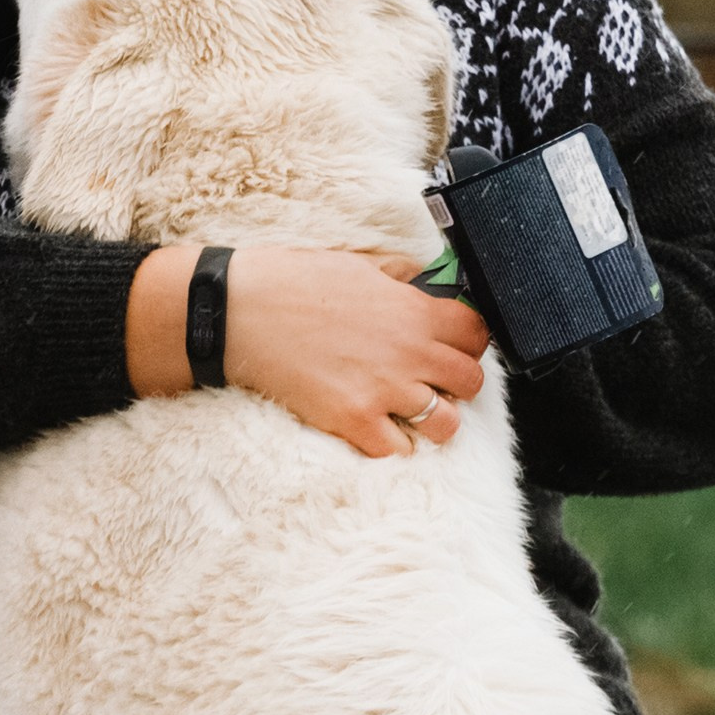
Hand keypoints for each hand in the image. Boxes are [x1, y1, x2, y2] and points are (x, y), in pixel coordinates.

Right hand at [126, 245, 488, 457]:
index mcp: (412, 310)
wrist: (237, 312)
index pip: (477, 334)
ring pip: (446, 423)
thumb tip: (419, 273)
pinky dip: (393, 445)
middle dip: (458, 383)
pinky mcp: (353, 421)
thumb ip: (395, 274)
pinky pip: (398, 451)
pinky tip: (377, 429)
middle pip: (471, 381)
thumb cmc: (290, 281)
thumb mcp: (353, 264)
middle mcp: (408, 352)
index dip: (471, 341)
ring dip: (434, 420)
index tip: (456, 345)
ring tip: (411, 412)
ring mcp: (383, 391)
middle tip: (434, 381)